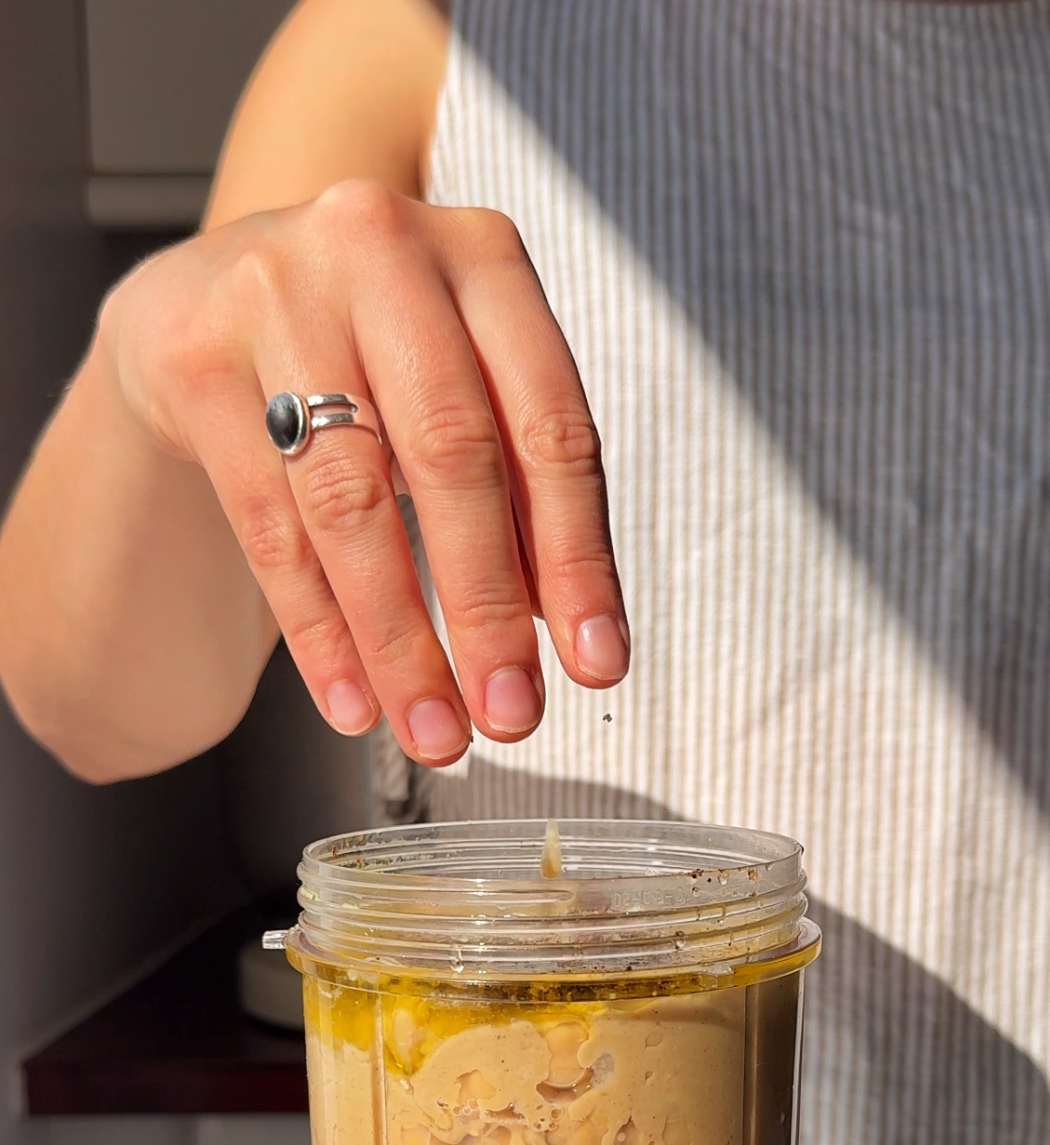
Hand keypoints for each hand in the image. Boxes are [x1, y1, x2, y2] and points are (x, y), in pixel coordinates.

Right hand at [98, 179, 627, 764]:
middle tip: (511, 714)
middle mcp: (383, 251)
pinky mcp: (195, 357)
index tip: (596, 664)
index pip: (550, 428)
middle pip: (452, 459)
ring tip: (432, 729)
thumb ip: (521, 487)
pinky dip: (318, 629)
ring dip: (399, 639)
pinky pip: (269, 523)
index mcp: (486, 258)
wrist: (214, 291)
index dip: (577, 559)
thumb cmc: (374, 352)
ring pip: (351, 501)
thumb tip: (570, 633)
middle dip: (487, 610)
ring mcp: (278, 293)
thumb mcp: (465, 385)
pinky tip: (351, 699)